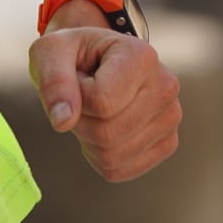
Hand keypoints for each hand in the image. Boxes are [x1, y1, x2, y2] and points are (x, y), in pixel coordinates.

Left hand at [28, 7, 182, 181]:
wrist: (95, 61)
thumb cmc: (73, 54)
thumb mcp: (51, 52)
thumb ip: (53, 81)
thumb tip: (63, 122)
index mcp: (141, 56)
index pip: (101, 102)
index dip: (76, 97)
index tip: (78, 77)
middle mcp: (165, 86)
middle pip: (107, 133)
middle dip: (80, 121)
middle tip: (81, 97)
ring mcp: (170, 118)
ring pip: (111, 156)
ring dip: (88, 139)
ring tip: (94, 109)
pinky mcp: (167, 143)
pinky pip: (118, 170)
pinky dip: (98, 156)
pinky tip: (103, 127)